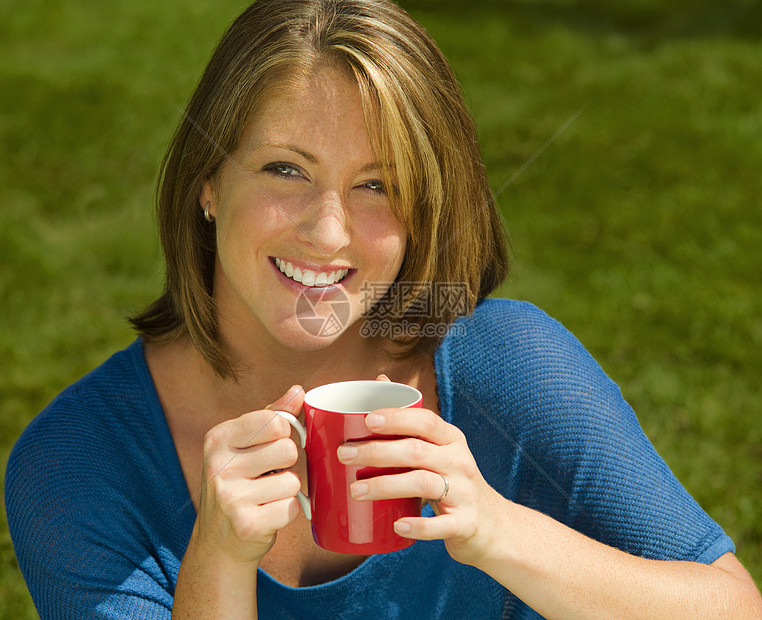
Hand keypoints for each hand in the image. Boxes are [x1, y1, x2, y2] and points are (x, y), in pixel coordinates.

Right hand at [195, 385, 305, 564]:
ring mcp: (230, 497)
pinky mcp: (246, 525)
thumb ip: (273, 415)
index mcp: (218, 438)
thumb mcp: (246, 444)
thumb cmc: (240, 482)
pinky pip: (292, 508)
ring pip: (293, 481)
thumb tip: (298, 391)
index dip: (283, 435)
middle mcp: (218, 465)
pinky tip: (267, 515)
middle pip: (288, 450)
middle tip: (267, 475)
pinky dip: (287, 512)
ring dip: (287, 490)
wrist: (219, 541)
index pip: (275, 421)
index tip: (270, 446)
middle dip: (287, 464)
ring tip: (265, 496)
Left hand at [336, 407, 503, 565]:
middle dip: (378, 451)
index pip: (426, 421)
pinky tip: (397, 525)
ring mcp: (464, 493)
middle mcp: (459, 462)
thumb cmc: (453, 479)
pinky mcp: (465, 523)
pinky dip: (418, 525)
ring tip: (355, 490)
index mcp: (451, 439)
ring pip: (423, 484)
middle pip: (417, 451)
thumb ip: (410, 420)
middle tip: (345, 455)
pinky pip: (441, 525)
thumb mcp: (440, 447)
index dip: (397, 418)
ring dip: (386, 486)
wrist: (492, 524)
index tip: (367, 420)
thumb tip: (379, 380)